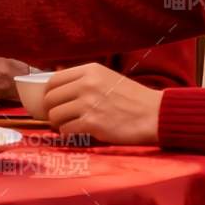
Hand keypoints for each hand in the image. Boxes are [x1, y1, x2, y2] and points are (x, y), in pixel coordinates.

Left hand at [44, 63, 161, 144]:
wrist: (156, 115)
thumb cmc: (132, 98)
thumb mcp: (107, 78)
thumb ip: (83, 79)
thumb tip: (55, 81)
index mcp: (89, 70)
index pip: (53, 80)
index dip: (49, 93)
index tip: (53, 102)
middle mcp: (86, 84)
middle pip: (50, 99)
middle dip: (52, 110)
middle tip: (60, 117)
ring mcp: (88, 104)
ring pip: (54, 116)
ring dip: (59, 124)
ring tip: (70, 125)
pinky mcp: (92, 123)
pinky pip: (65, 130)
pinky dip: (68, 134)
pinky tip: (79, 132)